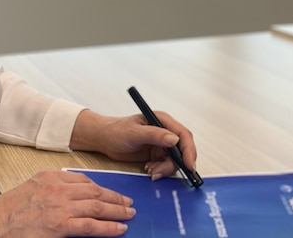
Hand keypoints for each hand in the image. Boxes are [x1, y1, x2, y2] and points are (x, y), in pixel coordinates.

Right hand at [0, 170, 133, 237]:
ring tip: (128, 214)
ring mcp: (60, 206)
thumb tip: (72, 198)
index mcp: (50, 177)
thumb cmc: (8, 211)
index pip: (84, 180)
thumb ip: (52, 190)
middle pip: (94, 192)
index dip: (101, 188)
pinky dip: (109, 227)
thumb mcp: (31, 189)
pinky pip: (91, 225)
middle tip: (128, 203)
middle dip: (114, 198)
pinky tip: (119, 228)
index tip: (111, 193)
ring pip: (97, 206)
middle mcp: (58, 188)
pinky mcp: (61, 225)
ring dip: (116, 211)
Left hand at [70, 110, 196, 180]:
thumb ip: (155, 135)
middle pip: (182, 150)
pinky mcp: (156, 154)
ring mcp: (161, 144)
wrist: (104, 139)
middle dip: (176, 164)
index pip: (183, 135)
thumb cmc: (116, 130)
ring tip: (150, 170)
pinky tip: (148, 170)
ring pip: (174, 161)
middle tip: (163, 172)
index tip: (189, 165)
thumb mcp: (135, 133)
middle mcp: (165, 132)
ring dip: (165, 169)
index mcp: (162, 120)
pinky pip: (165, 166)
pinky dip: (159, 171)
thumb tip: (174, 139)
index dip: (189, 150)